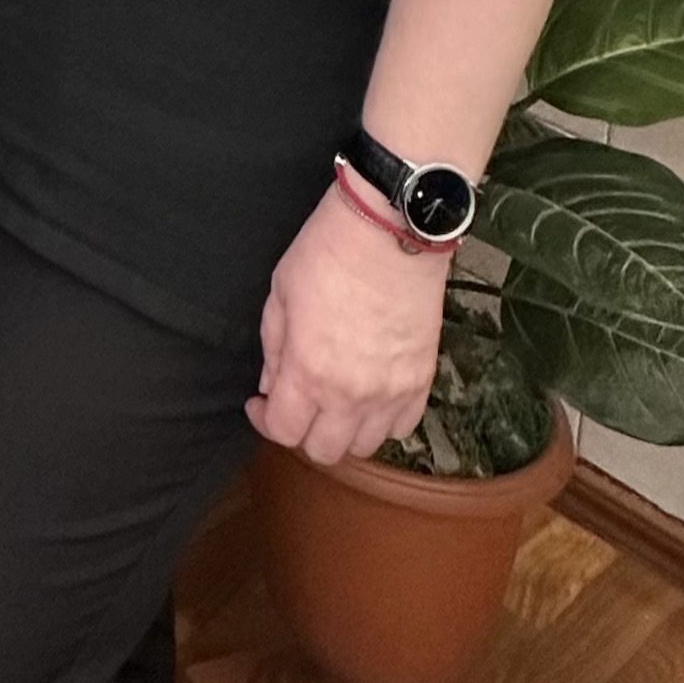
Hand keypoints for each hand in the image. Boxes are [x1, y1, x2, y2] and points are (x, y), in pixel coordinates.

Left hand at [248, 178, 444, 462]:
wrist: (390, 231)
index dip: (265, 421)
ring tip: (334, 403)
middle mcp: (351, 393)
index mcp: (308, 372)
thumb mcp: (280, 297)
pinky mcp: (422, 379)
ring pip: (367, 446)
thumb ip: (274, 350)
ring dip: (345, 431)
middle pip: (325, 451)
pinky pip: (404, 426)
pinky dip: (384, 421)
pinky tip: (370, 398)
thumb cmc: (328, 254)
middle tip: (297, 404)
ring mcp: (392, 390)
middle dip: (302, 432)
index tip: (261, 402)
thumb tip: (272, 385)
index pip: (284, 431)